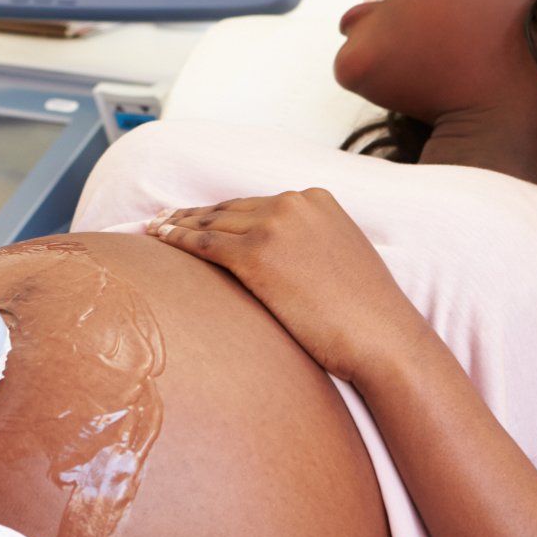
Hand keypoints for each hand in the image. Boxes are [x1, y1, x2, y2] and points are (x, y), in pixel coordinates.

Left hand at [149, 189, 428, 386]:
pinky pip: (205, 244)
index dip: (224, 210)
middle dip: (195, 213)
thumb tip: (285, 257)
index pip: (258, 203)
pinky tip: (159, 239)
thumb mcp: (342, 258)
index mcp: (318, 199)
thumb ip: (312, 244)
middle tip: (164, 217)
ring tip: (155, 227)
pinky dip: (178, 239)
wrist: (382, 336)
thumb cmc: (366, 312)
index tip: (199, 213)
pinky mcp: (256, 256)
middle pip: (231, 208)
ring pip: (212, 221)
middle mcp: (294, 203)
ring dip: (179, 223)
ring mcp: (274, 227)